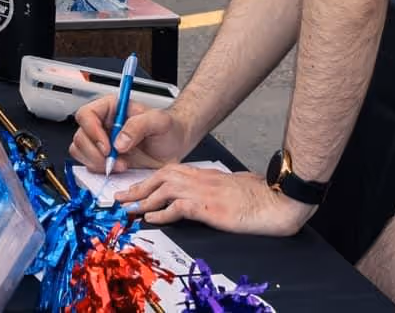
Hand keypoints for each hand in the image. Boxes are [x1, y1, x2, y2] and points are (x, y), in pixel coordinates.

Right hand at [69, 94, 197, 172]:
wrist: (175, 146)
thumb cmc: (168, 128)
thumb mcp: (159, 121)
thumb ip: (139, 126)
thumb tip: (119, 142)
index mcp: (111, 108)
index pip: (86, 114)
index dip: (92, 131)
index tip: (108, 147)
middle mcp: (102, 124)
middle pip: (81, 136)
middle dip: (96, 153)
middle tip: (115, 161)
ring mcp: (101, 142)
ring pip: (80, 152)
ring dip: (97, 163)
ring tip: (120, 166)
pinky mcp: (104, 159)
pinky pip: (89, 165)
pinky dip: (100, 170)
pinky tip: (119, 170)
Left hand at [118, 167, 313, 236]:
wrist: (274, 199)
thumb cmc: (256, 195)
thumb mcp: (228, 187)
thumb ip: (211, 188)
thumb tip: (200, 197)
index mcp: (203, 175)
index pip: (168, 173)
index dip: (148, 181)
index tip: (134, 189)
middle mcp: (199, 179)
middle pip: (160, 178)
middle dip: (137, 188)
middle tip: (120, 197)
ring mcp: (202, 192)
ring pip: (163, 191)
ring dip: (143, 200)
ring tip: (128, 210)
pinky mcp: (207, 206)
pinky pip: (178, 208)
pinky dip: (162, 214)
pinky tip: (152, 220)